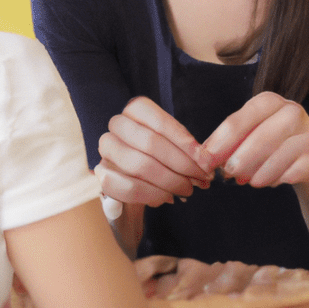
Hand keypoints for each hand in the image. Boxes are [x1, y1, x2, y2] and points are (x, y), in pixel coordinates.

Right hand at [96, 96, 212, 206]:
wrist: (137, 182)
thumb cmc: (162, 159)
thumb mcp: (178, 148)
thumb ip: (190, 151)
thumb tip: (206, 162)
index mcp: (136, 110)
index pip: (160, 122)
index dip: (186, 144)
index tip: (206, 162)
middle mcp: (117, 125)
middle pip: (150, 143)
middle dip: (182, 165)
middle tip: (201, 179)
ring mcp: (106, 150)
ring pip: (140, 165)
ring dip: (170, 181)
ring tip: (187, 190)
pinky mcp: (102, 175)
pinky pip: (128, 187)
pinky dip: (153, 194)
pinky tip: (167, 197)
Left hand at [204, 92, 308, 268]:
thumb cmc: (275, 144)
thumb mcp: (252, 134)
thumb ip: (229, 142)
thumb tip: (204, 156)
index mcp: (269, 102)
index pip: (239, 120)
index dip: (220, 141)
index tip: (205, 159)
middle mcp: (291, 112)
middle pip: (258, 138)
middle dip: (239, 159)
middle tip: (228, 174)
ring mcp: (307, 134)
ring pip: (274, 158)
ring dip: (255, 174)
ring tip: (248, 180)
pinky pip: (288, 174)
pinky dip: (274, 180)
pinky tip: (270, 180)